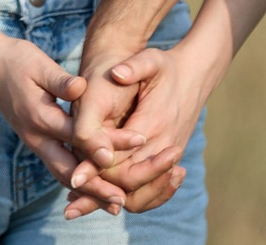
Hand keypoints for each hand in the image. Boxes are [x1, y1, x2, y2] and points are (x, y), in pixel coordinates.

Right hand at [0, 31, 132, 211]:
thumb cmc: (17, 60)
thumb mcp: (39, 64)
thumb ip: (60, 81)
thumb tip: (81, 88)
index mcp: (40, 116)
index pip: (78, 136)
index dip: (104, 143)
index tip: (132, 148)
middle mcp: (36, 136)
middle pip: (69, 169)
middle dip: (96, 187)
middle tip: (120, 201)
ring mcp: (34, 142)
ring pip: (62, 174)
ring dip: (88, 191)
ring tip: (112, 204)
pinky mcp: (36, 142)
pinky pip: (57, 168)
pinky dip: (77, 180)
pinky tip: (93, 189)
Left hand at [63, 37, 217, 217]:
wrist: (194, 75)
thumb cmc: (167, 66)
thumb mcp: (151, 59)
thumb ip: (135, 66)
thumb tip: (117, 73)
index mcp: (154, 122)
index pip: (123, 157)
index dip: (97, 168)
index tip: (75, 178)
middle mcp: (164, 144)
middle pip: (129, 180)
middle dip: (100, 192)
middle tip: (71, 203)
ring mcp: (168, 154)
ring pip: (141, 192)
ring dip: (113, 199)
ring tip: (79, 205)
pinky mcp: (167, 159)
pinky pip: (151, 188)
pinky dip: (130, 198)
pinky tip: (106, 198)